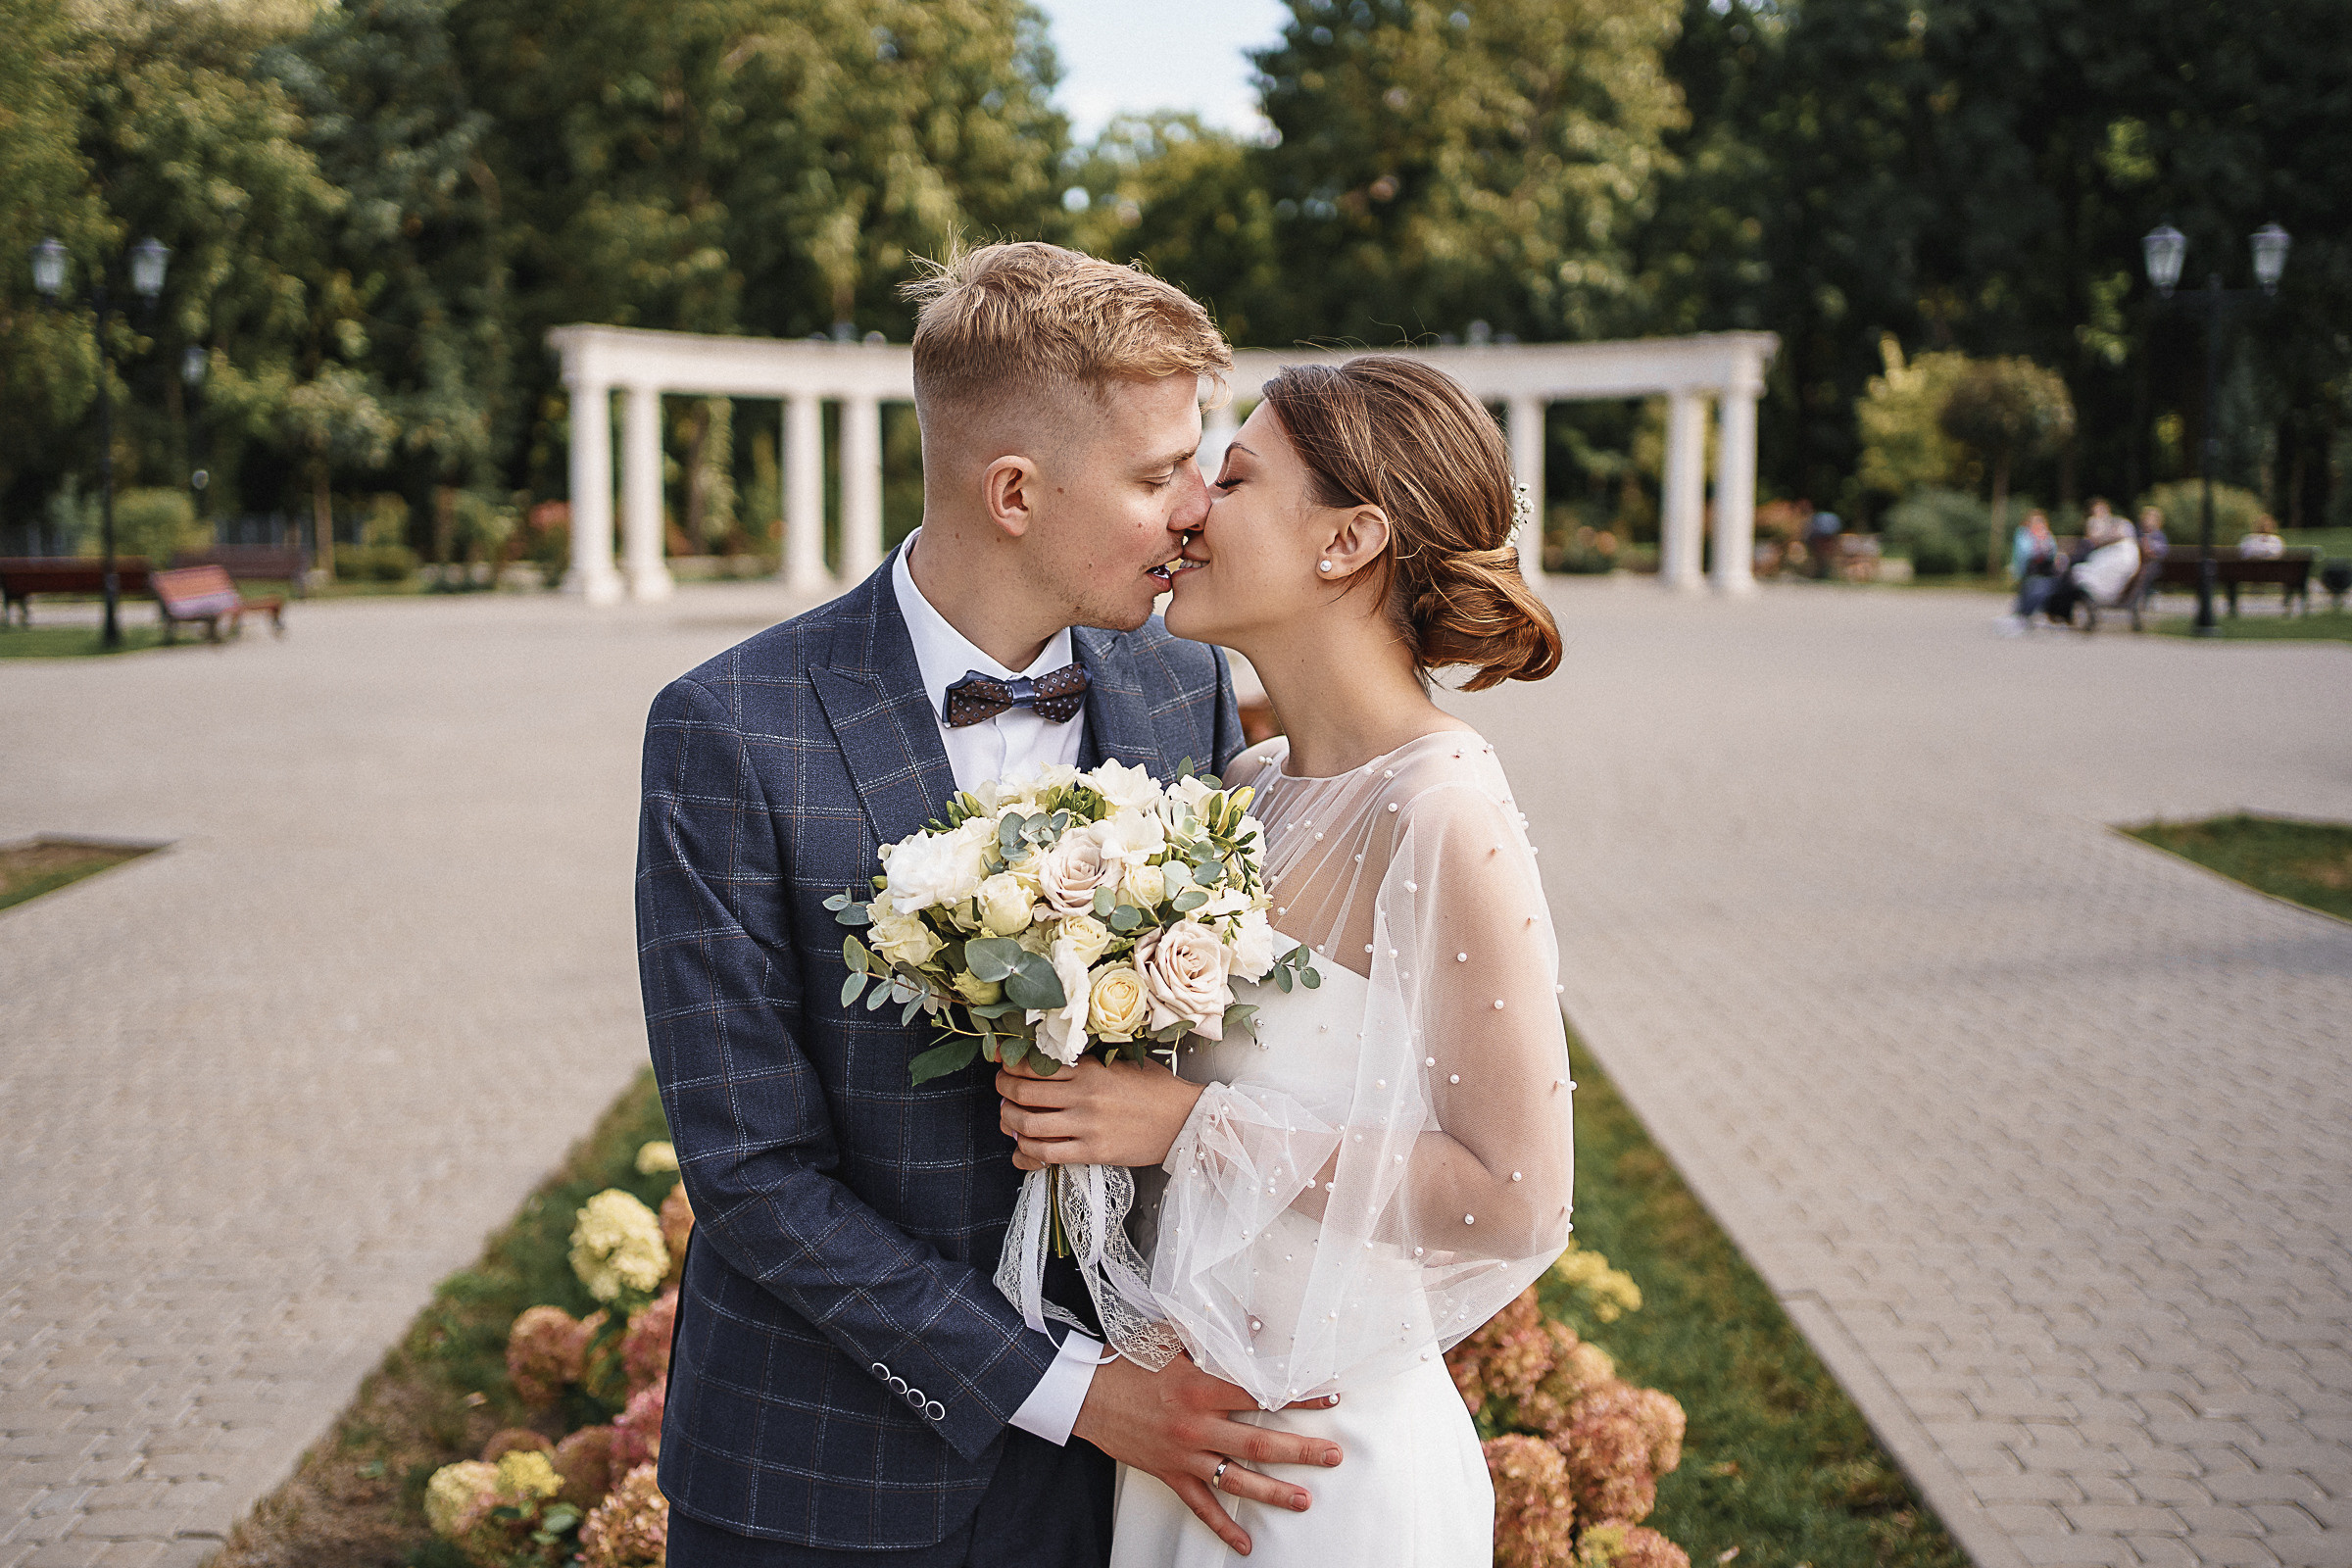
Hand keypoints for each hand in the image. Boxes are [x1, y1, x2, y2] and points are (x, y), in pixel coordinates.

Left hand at [999, 1055, 1203, 1170]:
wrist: (1185, 1120)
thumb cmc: (1156, 1089)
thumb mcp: (1120, 1064)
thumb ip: (1086, 1063)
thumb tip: (1049, 1062)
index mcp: (1089, 1069)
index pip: (1034, 1064)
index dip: (1009, 1065)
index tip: (1002, 1065)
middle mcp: (1084, 1095)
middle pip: (1023, 1092)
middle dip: (1002, 1091)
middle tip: (1001, 1092)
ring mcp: (1087, 1126)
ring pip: (1028, 1125)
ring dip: (1009, 1121)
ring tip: (1008, 1118)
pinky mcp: (1093, 1152)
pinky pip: (1046, 1154)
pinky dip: (1026, 1153)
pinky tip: (1022, 1149)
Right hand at [1071, 1352, 1341, 1555]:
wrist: (1084, 1392)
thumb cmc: (1127, 1361)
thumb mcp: (1169, 1337)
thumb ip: (1211, 1333)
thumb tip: (1254, 1325)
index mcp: (1202, 1387)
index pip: (1262, 1394)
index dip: (1299, 1396)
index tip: (1329, 1399)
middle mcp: (1198, 1426)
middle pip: (1260, 1443)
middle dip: (1302, 1452)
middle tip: (1333, 1456)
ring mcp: (1185, 1455)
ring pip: (1238, 1480)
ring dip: (1274, 1492)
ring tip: (1305, 1500)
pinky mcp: (1170, 1474)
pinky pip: (1201, 1506)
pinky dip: (1223, 1527)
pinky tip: (1244, 1544)